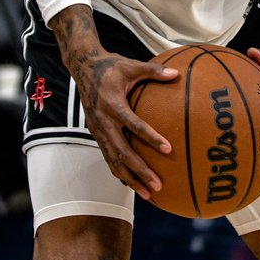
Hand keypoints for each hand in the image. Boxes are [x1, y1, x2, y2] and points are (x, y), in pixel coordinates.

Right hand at [50, 5, 177, 199]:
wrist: (83, 69)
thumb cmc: (111, 67)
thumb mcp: (131, 65)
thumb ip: (153, 71)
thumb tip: (176, 73)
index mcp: (112, 104)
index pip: (133, 124)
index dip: (150, 137)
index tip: (168, 149)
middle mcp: (102, 121)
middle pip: (122, 152)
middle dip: (140, 171)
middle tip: (158, 185)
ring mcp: (98, 130)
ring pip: (113, 161)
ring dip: (130, 179)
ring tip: (149, 194)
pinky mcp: (96, 134)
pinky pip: (109, 158)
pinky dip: (120, 172)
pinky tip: (134, 184)